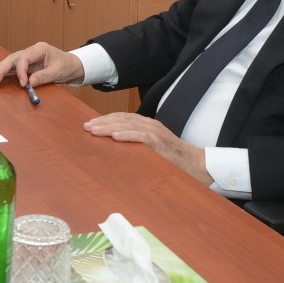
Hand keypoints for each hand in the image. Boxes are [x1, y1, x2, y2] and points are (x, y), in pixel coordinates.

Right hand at [0, 42, 80, 87]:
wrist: (72, 65)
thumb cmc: (67, 66)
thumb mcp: (58, 72)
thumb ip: (44, 76)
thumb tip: (30, 82)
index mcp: (39, 49)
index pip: (24, 58)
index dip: (21, 71)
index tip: (22, 83)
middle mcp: (31, 51)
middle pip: (13, 58)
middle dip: (2, 68)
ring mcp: (28, 57)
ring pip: (11, 61)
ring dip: (0, 69)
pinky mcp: (27, 64)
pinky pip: (14, 67)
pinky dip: (5, 71)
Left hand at [83, 112, 211, 184]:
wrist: (197, 164)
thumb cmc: (173, 159)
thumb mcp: (152, 149)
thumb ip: (137, 144)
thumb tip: (116, 148)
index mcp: (148, 125)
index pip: (123, 118)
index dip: (106, 120)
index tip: (91, 124)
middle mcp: (150, 125)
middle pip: (122, 119)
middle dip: (103, 122)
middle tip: (86, 127)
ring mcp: (156, 132)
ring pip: (129, 125)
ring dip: (109, 127)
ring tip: (95, 131)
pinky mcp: (160, 143)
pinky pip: (142, 136)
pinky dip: (128, 135)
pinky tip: (115, 137)